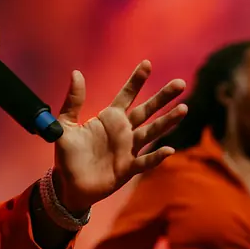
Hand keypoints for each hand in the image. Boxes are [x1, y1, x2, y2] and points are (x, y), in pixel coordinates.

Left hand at [52, 61, 186, 213]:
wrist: (69, 185)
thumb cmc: (68, 155)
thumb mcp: (66, 125)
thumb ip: (73, 101)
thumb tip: (76, 73)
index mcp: (109, 118)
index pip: (127, 95)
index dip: (136, 81)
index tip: (147, 64)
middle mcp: (123, 131)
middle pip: (147, 111)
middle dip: (163, 97)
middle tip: (180, 83)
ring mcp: (128, 149)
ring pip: (152, 132)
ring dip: (167, 122)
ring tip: (183, 109)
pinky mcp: (128, 168)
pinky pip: (145, 161)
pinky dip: (156, 156)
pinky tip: (168, 149)